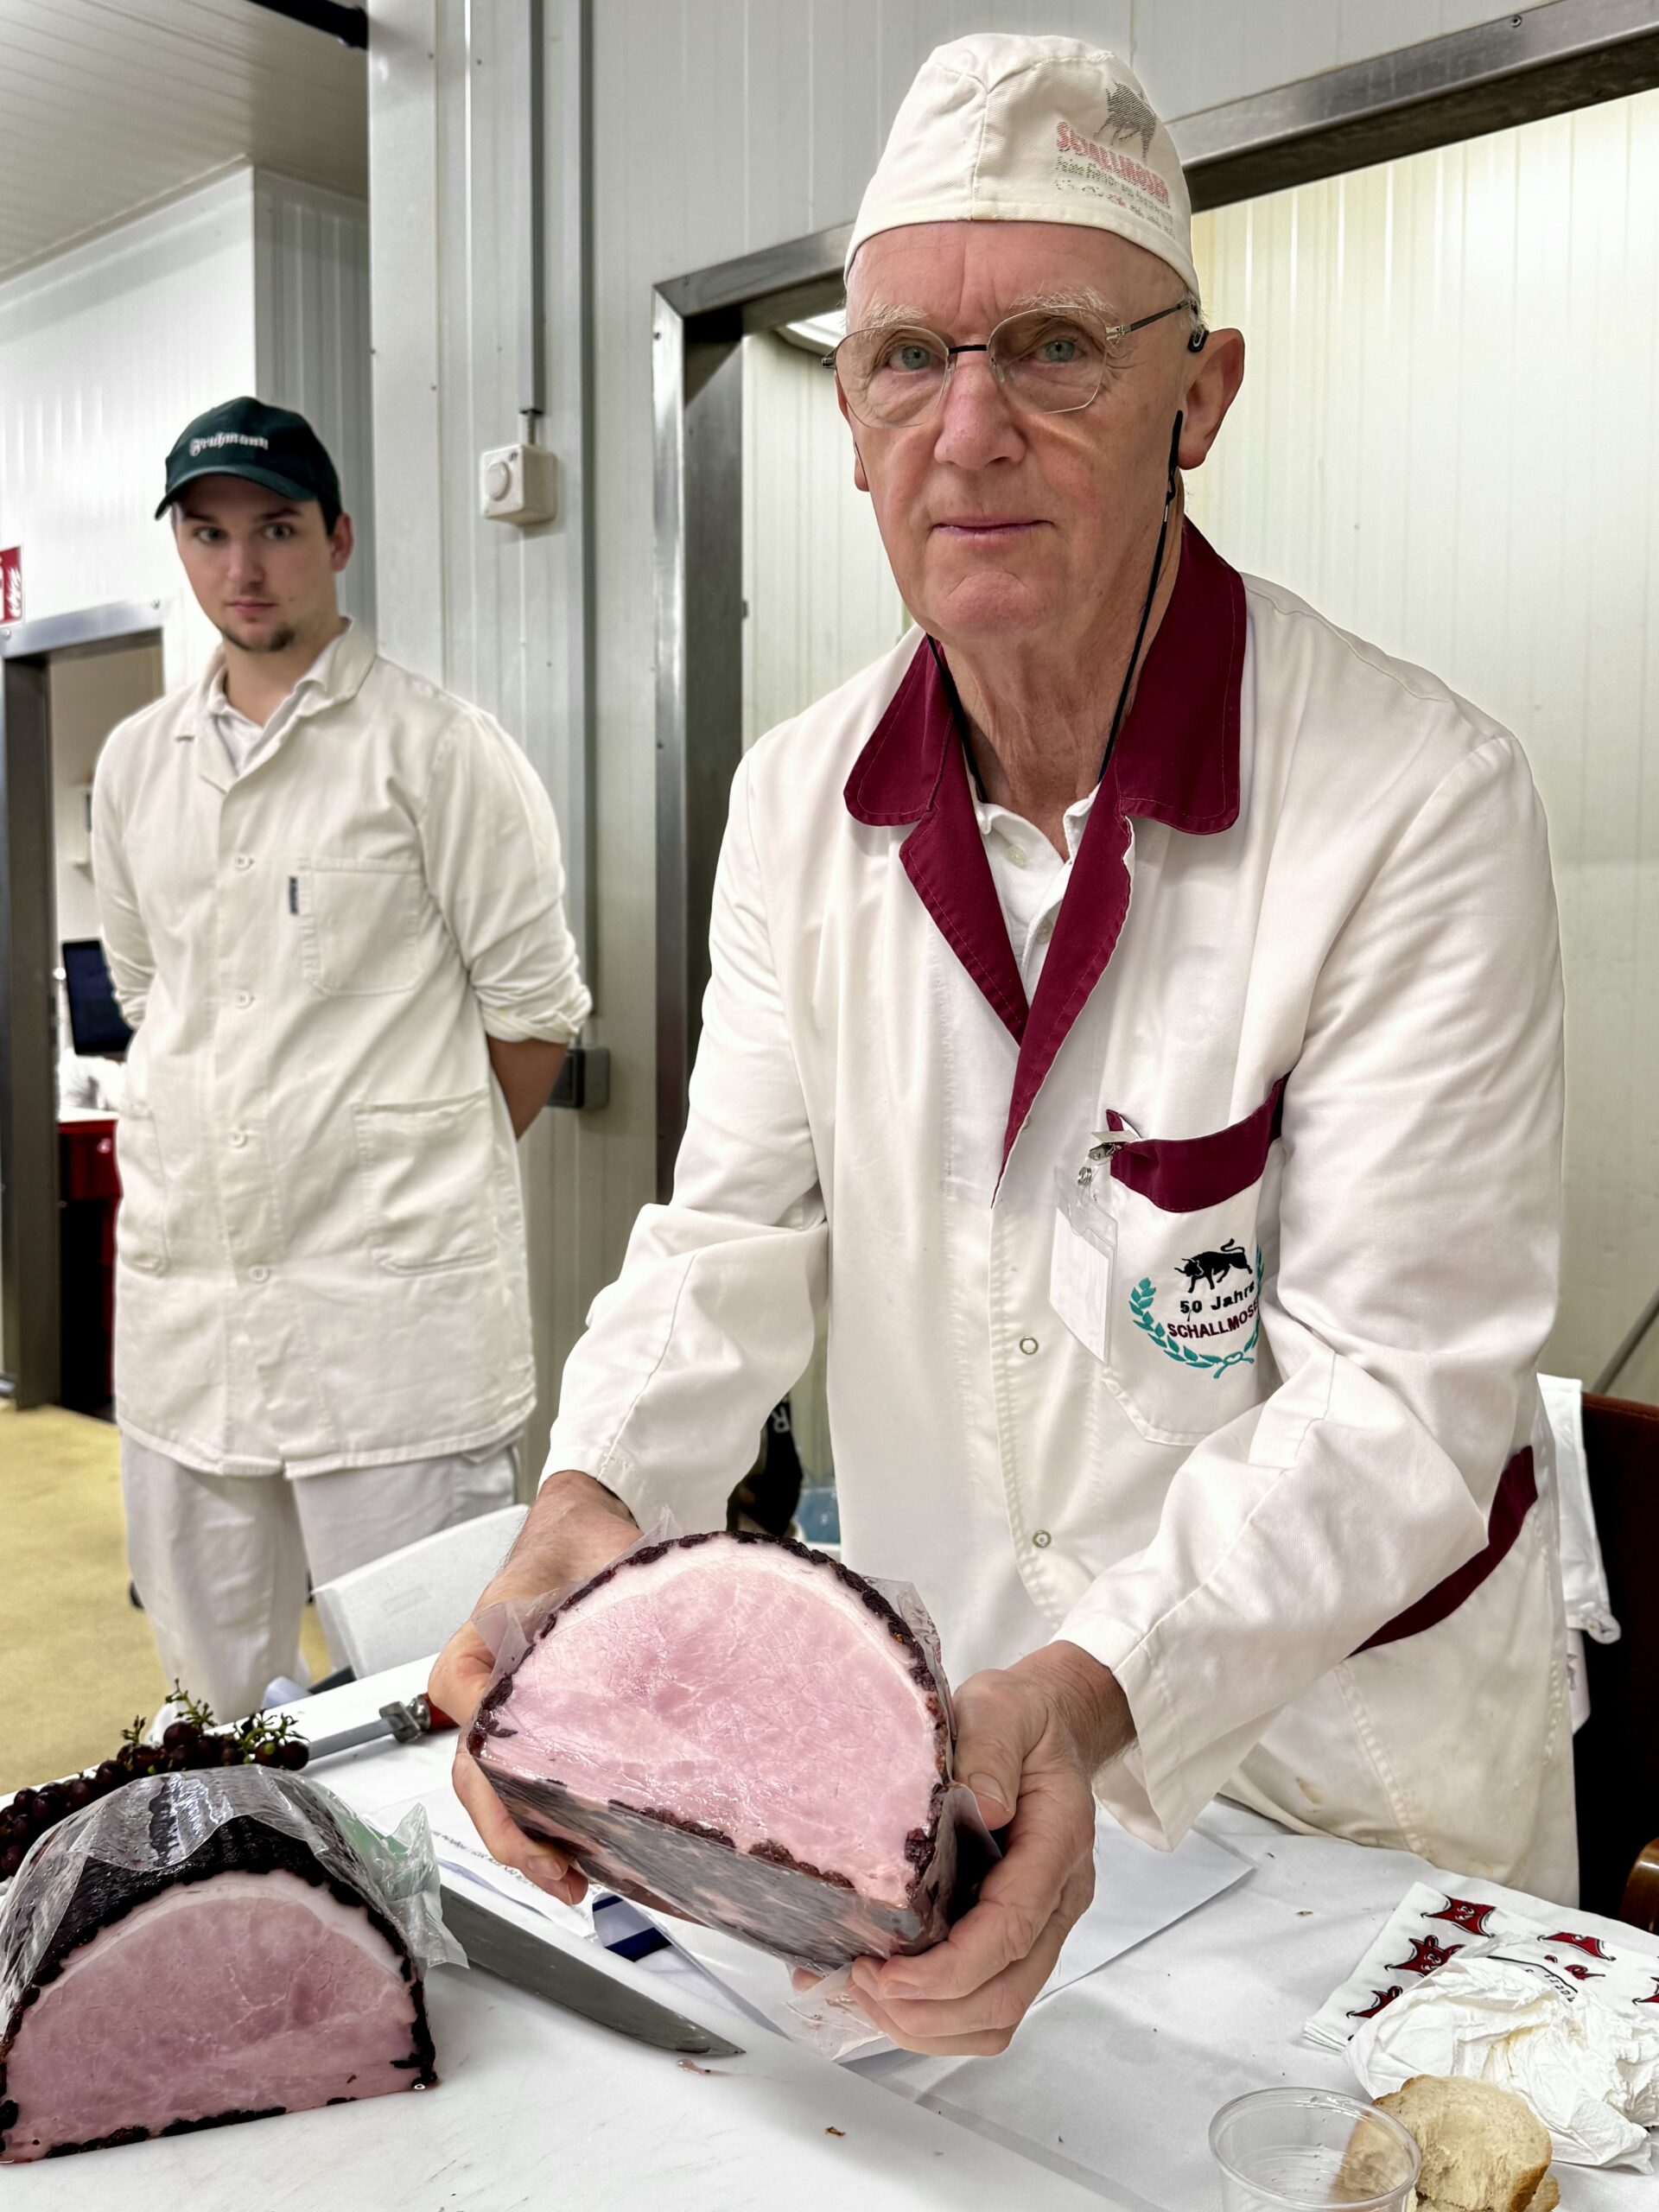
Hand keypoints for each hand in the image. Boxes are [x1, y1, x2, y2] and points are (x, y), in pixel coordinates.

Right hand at [430, 1468, 636, 1905]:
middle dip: (511, 1833)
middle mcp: (485, 1696)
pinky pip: (536, 1787)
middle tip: (557, 1870)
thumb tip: (600, 1661)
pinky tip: (589, 1857)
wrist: (588, 1535)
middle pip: (478, 1778)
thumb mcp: (567, 1564)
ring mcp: (512, 1720)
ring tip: (569, 1882)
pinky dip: (555, 1826)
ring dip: (529, 1843)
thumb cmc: (570, 1547)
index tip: (526, 1795)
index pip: (470, 1721)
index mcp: (475, 1657)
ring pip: (500, 1794)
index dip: (497, 1769)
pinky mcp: (549, 1734)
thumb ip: (577, 1602)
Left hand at [836, 1641, 1132, 2055]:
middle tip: (860, 1982)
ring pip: (998, 2013)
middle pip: (1005, 1994)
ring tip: (864, 1991)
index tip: (890, 1976)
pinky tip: (879, 1990)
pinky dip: (932, 2014)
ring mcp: (1040, 1923)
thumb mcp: (1002, 1707)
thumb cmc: (1021, 1719)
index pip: (1011, 1931)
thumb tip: (986, 1803)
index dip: (950, 1969)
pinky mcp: (1013, 1935)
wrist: (1047, 1725)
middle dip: (929, 2011)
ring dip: (929, 2024)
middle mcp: (1056, 1897)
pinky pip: (983, 2000)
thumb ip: (991, 1747)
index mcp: (1058, 1844)